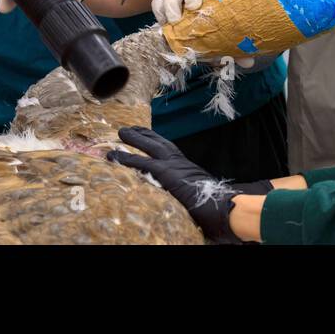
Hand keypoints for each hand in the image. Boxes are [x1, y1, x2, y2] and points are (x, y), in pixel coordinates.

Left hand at [107, 126, 249, 243]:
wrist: (222, 206)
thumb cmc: (217, 205)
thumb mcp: (202, 194)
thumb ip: (192, 193)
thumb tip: (190, 199)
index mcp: (188, 168)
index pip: (170, 150)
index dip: (157, 141)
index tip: (148, 135)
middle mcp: (180, 162)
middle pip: (159, 142)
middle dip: (144, 134)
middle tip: (129, 128)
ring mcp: (172, 166)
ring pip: (149, 147)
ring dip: (133, 139)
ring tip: (119, 134)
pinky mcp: (164, 173)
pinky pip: (139, 164)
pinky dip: (125, 159)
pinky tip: (113, 156)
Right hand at [150, 0, 252, 67]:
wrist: (198, 39)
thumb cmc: (216, 32)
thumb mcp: (227, 38)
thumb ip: (236, 46)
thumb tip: (248, 62)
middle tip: (193, 6)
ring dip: (172, 2)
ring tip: (176, 20)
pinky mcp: (164, 5)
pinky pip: (158, 1)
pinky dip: (160, 11)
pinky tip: (165, 24)